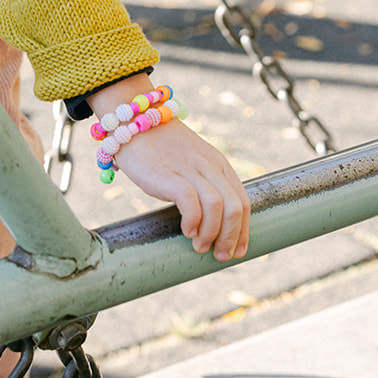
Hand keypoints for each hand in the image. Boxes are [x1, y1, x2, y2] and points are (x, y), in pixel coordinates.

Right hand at [86, 74, 249, 261]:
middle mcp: (209, 166)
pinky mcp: (168, 174)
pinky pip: (191, 201)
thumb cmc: (159, 149)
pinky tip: (186, 231)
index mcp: (218, 164)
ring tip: (200, 247)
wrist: (133, 121)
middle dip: (231, 237)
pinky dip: (193, 221)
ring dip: (212, 234)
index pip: (243, 201)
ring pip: (218, 206)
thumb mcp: (190, 164)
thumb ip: (203, 185)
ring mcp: (190, 169)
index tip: (236, 251)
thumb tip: (211, 221)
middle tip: (220, 256)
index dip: (243, 230)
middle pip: (235, 207)